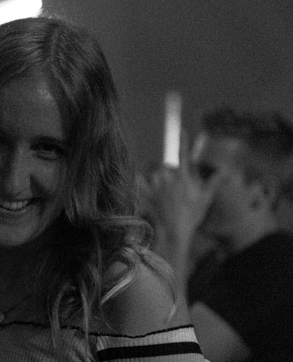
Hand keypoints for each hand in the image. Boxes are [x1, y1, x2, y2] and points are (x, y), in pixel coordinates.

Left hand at [146, 130, 217, 246]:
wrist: (175, 232)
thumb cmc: (192, 216)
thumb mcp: (205, 199)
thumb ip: (213, 183)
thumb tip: (224, 172)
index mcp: (184, 178)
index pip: (184, 155)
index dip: (184, 142)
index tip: (182, 129)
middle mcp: (169, 179)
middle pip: (167, 168)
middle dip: (169, 174)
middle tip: (175, 190)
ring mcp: (157, 187)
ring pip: (155, 176)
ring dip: (158, 181)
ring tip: (164, 195)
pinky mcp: (147, 196)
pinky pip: (140, 184)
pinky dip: (138, 181)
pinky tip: (136, 178)